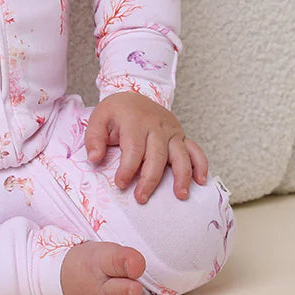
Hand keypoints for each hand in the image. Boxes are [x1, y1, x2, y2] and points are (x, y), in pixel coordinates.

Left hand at [84, 91, 207, 203]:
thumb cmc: (117, 112)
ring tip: (180, 195)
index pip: (134, 148)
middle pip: (157, 156)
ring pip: (180, 154)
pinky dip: (201, 165)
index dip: (127, 168)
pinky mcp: (181, 135)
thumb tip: (94, 158)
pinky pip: (195, 149)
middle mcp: (157, 126)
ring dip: (182, 176)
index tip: (120, 184)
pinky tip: (201, 181)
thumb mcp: (99, 118)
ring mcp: (172, 131)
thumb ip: (94, 138)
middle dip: (150, 179)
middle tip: (141, 198)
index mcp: (135, 122)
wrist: (134, 97)